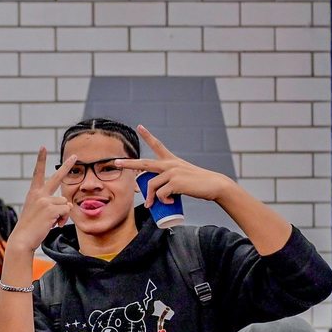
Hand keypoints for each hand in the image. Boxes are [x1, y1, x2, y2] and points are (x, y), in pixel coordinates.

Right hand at [7, 147, 76, 252]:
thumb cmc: (30, 229)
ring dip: (62, 214)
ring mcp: (45, 200)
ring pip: (65, 203)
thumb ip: (51, 205)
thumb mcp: (38, 213)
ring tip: (52, 223)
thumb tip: (67, 206)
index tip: (42, 148)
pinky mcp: (52, 208)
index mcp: (33, 194)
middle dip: (67, 165)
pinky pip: (66, 211)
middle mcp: (39, 194)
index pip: (38, 174)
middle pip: (57, 177)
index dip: (40, 160)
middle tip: (75, 156)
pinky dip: (63, 220)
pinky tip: (53, 225)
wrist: (22, 239)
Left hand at [115, 125, 233, 206]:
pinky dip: (162, 200)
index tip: (139, 126)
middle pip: (144, 163)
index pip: (158, 145)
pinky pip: (160, 194)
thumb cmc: (197, 184)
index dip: (148, 136)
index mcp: (172, 161)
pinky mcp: (176, 182)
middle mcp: (170, 164)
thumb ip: (167, 182)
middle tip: (116, 162)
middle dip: (129, 163)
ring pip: (151, 185)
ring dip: (151, 198)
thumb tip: (153, 194)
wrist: (214, 186)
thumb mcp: (181, 178)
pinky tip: (170, 201)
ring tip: (153, 205)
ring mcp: (172, 172)